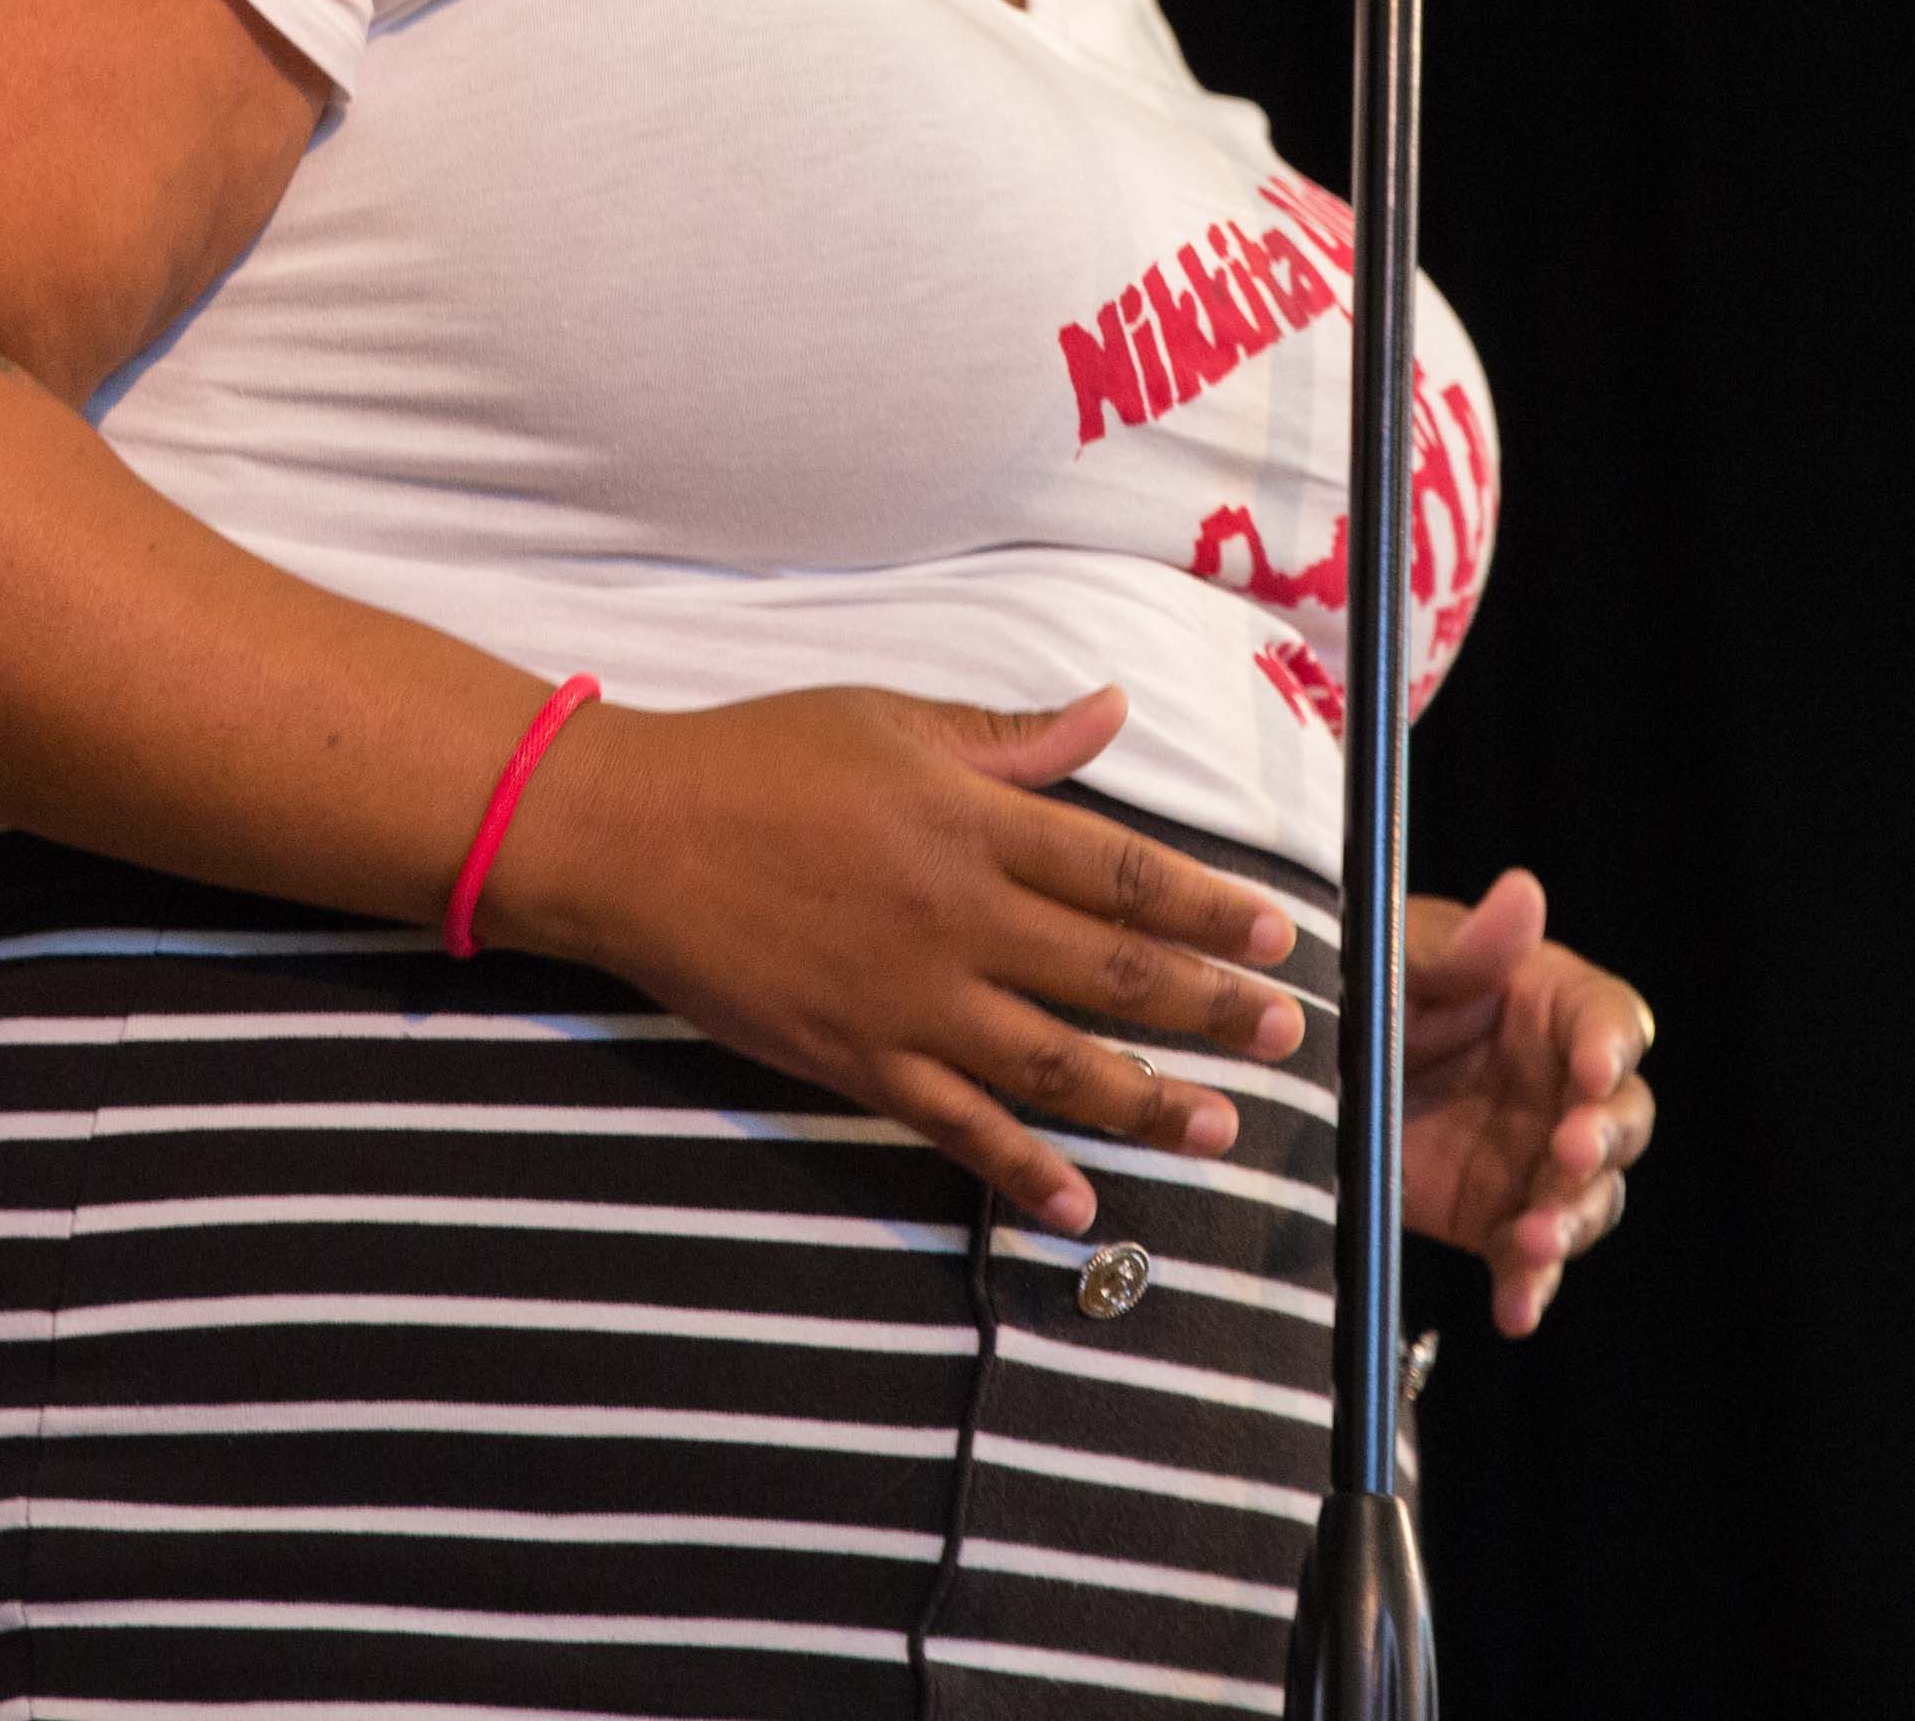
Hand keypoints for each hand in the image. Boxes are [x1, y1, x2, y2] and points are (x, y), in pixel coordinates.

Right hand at [481, 683, 1309, 1234]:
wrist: (630, 838)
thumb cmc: (759, 761)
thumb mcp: (892, 722)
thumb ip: (1010, 738)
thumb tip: (1112, 710)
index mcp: (972, 822)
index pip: (1120, 870)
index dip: (1207, 907)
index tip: (1276, 937)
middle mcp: (956, 917)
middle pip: (1109, 971)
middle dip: (1208, 1008)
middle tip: (1284, 1036)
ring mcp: (907, 999)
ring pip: (1052, 1062)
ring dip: (1145, 1101)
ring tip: (1222, 1128)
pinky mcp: (855, 1060)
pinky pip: (955, 1126)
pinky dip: (1021, 1170)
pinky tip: (1080, 1204)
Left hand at [1400, 869, 1656, 1336]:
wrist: (1308, 1066)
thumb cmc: (1366, 985)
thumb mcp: (1400, 959)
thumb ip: (1462, 946)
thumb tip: (1523, 894)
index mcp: (1551, 1005)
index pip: (1611, 1023)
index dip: (1608, 1046)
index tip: (1590, 1067)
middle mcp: (1560, 1087)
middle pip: (1622, 1118)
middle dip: (1603, 1138)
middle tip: (1567, 1151)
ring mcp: (1535, 1158)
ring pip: (1588, 1198)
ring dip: (1572, 1220)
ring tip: (1535, 1237)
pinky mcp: (1497, 1218)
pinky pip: (1528, 1260)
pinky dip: (1530, 1288)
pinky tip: (1517, 1312)